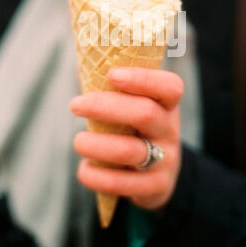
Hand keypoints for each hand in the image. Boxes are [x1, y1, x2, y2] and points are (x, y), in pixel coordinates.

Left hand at [70, 68, 183, 209]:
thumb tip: (84, 60)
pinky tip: (84, 169)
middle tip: (75, 104)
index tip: (111, 74)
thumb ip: (117, 89)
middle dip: (105, 107)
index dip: (142, 79)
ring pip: (128, 150)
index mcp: (168, 105)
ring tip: (78, 141)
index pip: (169, 87)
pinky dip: (96, 176)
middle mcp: (170, 130)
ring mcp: (165, 160)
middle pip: (145, 113)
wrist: (160, 174)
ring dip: (96, 144)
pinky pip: (121, 183)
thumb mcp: (138, 107)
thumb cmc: (137, 129)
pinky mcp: (155, 187)